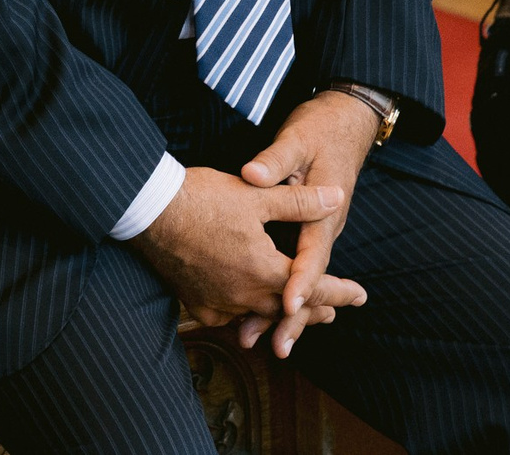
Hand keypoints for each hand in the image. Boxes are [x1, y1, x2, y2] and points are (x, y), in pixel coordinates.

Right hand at [131, 167, 362, 344]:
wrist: (148, 210)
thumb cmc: (202, 199)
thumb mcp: (257, 195)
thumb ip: (299, 201)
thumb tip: (337, 197)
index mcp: (264, 270)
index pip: (312, 289)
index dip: (339, 292)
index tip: (360, 296)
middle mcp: (243, 294)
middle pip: (287, 310)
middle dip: (313, 310)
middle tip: (332, 313)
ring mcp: (217, 302)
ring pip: (257, 314)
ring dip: (279, 314)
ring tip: (290, 313)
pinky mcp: (194, 301)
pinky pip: (226, 315)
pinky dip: (241, 312)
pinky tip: (241, 306)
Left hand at [240, 91, 379, 354]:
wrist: (345, 121)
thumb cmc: (321, 129)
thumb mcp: (297, 139)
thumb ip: (276, 161)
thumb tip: (253, 175)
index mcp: (326, 209)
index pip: (313, 253)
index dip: (300, 281)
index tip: (286, 304)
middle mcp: (324, 228)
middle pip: (309, 278)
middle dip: (294, 314)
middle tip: (276, 346)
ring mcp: (316, 231)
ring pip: (301, 278)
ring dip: (284, 311)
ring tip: (261, 341)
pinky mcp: (306, 231)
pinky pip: (296, 268)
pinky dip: (280, 291)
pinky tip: (260, 310)